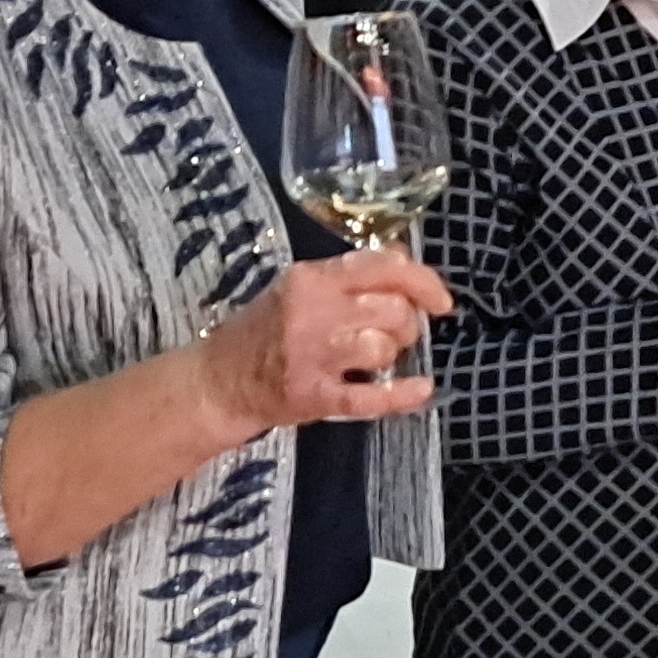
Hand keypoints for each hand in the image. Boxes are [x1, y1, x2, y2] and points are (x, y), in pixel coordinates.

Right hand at [197, 249, 450, 434]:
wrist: (216, 381)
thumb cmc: (264, 331)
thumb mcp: (298, 288)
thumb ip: (347, 276)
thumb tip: (404, 260)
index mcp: (312, 278)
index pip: (383, 266)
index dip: (424, 281)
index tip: (441, 300)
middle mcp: (312, 312)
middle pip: (392, 309)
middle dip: (407, 324)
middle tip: (395, 335)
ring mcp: (311, 356)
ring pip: (382, 348)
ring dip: (391, 354)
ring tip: (376, 360)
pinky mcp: (312, 396)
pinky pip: (369, 397)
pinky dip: (401, 395)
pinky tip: (420, 390)